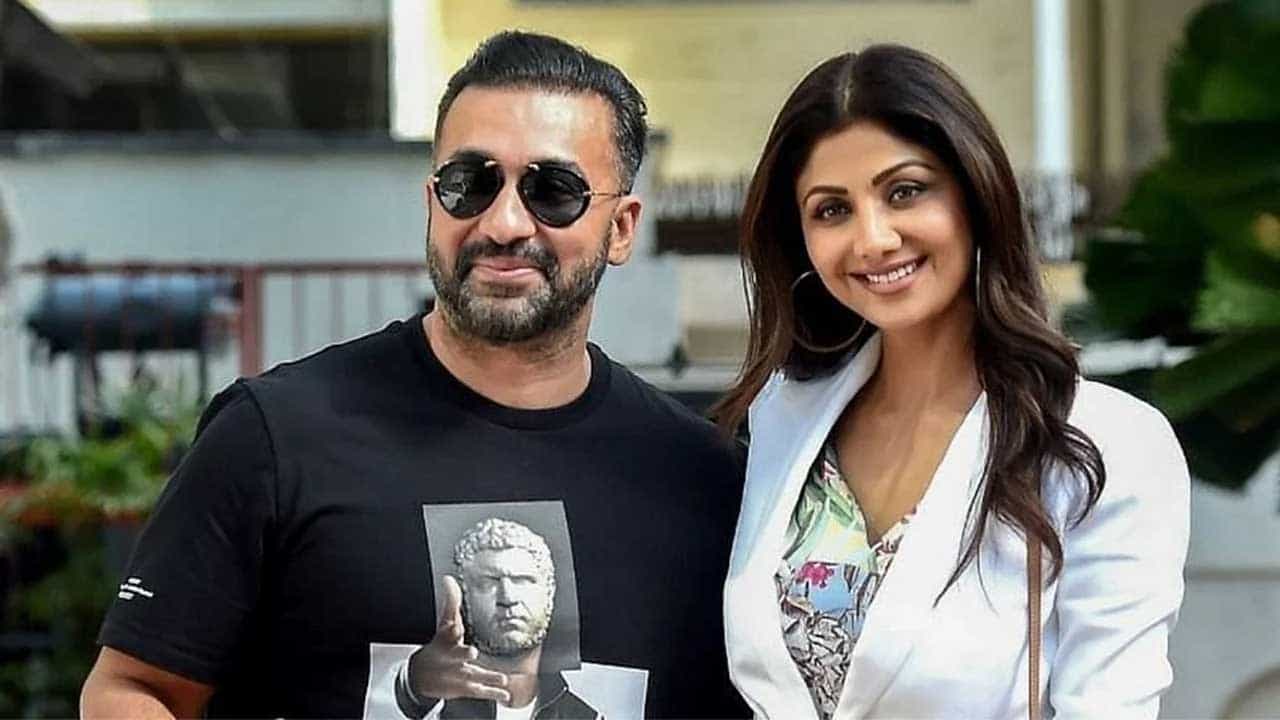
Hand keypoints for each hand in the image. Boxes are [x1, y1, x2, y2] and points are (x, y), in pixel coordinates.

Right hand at [405, 575, 510, 704]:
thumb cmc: (439, 647)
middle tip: (472, 652)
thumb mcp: (444, 625)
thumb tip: (449, 580)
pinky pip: (480, 691)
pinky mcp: (465, 689)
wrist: (421, 677)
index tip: (455, 627)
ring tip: (502, 679)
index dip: (451, 629)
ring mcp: (458, 675)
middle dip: (463, 654)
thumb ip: (451, 603)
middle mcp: (451, 658)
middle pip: (457, 655)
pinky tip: (506, 694)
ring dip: (486, 676)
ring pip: (472, 674)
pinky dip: (492, 693)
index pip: (447, 632)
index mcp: (446, 641)